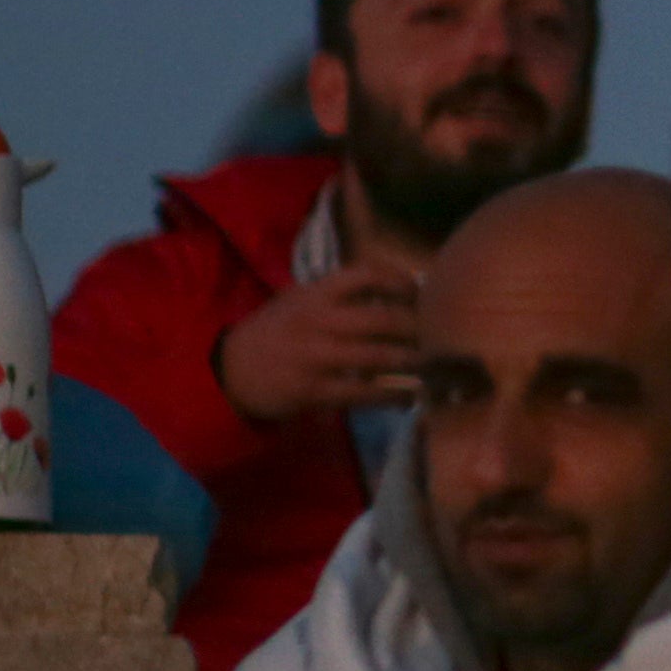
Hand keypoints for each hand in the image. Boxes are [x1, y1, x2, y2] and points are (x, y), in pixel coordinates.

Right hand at [215, 261, 421, 427]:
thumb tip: (400, 289)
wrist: (230, 370)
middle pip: (383, 319)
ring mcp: (317, 357)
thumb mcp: (299, 299)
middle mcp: (318, 321)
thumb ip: (341, 293)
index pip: (366, 275)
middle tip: (440, 334)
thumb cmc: (276, 330)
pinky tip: (411, 396)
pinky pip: (364, 394)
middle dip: (418, 327)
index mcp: (316, 294)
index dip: (401, 282)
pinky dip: (394, 395)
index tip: (422, 293)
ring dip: (414, 361)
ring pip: (379, 357)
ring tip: (435, 365)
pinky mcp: (315, 391)